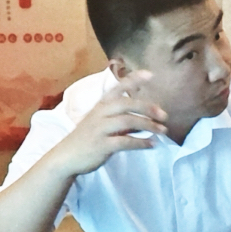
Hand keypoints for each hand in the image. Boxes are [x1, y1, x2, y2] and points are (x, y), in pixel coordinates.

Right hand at [48, 71, 167, 176]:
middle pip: (126, 104)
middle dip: (147, 107)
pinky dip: (141, 142)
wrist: (66, 157)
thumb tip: (146, 120)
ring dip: (148, 125)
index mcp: (101, 105)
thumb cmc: (87, 139)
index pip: (117, 88)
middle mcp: (100, 114)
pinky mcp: (102, 145)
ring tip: (163, 130)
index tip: (150, 74)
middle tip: (164, 115)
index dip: (133, 80)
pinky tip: (152, 144)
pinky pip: (125, 141)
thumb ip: (122, 119)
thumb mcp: (102, 124)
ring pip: (128, 121)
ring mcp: (100, 129)